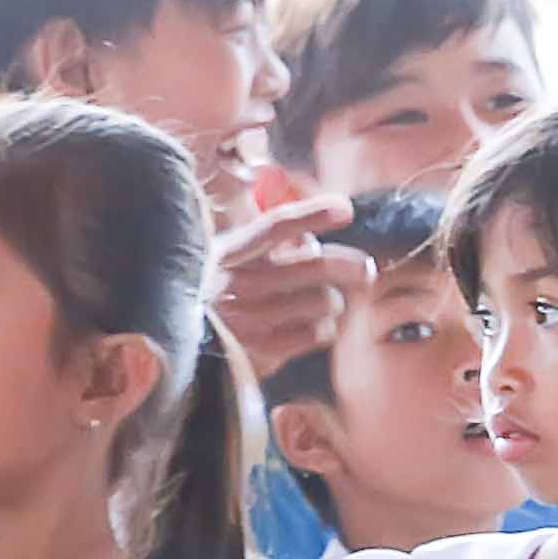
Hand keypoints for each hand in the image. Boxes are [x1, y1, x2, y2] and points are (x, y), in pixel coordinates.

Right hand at [214, 189, 370, 372]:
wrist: (192, 344)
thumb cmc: (222, 291)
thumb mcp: (232, 255)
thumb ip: (270, 235)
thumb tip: (313, 224)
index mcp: (231, 252)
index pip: (277, 225)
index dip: (314, 214)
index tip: (345, 209)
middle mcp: (239, 283)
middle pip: (316, 266)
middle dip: (351, 265)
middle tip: (365, 269)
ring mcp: (251, 318)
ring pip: (324, 301)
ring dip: (333, 301)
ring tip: (324, 302)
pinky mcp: (264, 349)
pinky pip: (319, 333)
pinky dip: (325, 328)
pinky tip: (313, 324)